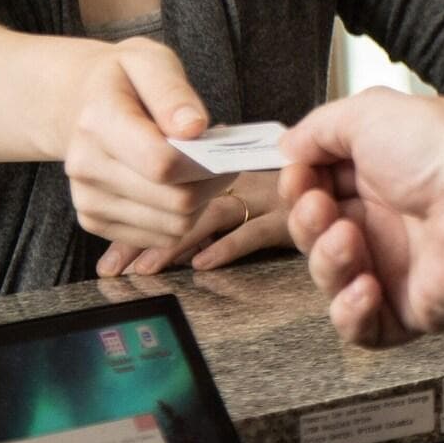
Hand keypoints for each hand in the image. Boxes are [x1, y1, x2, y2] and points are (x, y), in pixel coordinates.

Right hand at [58, 37, 231, 260]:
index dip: (205, 162)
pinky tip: (180, 185)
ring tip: (200, 168)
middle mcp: (85, 167)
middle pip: (174, 201)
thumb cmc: (123, 79)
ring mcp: (88, 200)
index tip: (225, 144)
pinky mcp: (95, 221)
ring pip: (172, 226)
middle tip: (222, 157)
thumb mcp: (149, 61)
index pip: (162, 164)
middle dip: (211, 183)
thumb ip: (172, 93)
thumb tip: (194, 129)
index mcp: (97, 122)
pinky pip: (160, 238)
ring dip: (201, 202)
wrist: (79, 103)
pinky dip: (181, 217)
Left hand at [97, 170, 291, 275]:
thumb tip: (163, 241)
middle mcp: (236, 184)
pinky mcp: (287, 218)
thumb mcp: (242, 192)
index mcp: (219, 176)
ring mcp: (262, 199)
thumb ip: (207, 209)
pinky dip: (227, 247)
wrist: (336, 172)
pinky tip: (202, 265)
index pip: (167, 196)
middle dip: (143, 240)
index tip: (107, 259)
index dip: (134, 227)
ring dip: (175, 244)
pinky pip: (253, 232)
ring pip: (211, 217)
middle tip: (113, 270)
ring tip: (147, 269)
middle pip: (182, 207)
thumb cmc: (286, 189)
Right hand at [279, 88, 443, 347]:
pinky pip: (363, 329)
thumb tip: (288, 149)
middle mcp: (382, 222)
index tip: (299, 179)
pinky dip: (351, 313)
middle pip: (315, 238)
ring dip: (328, 263)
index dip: (298, 189)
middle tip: (321, 209)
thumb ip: (320, 129)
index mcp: (373, 177)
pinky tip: (366, 287)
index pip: (314, 192)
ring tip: (350, 240)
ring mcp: (394, 268)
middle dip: (306, 224)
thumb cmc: (435, 152)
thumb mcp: (367, 113)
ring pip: (332, 282)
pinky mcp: (409, 309)